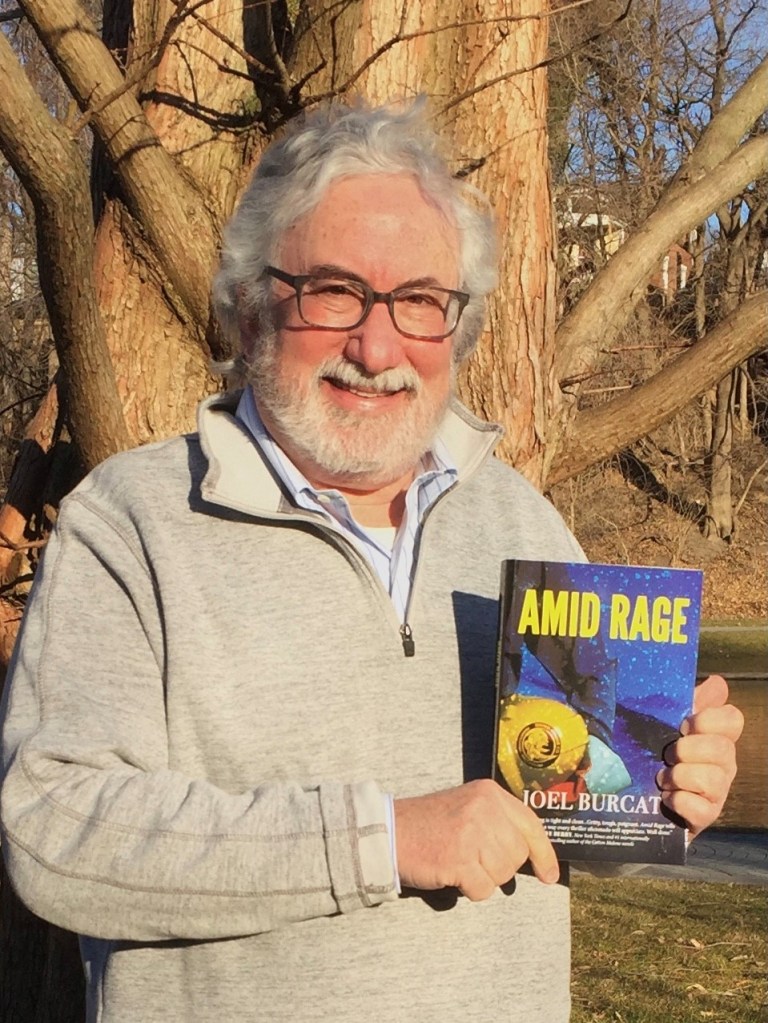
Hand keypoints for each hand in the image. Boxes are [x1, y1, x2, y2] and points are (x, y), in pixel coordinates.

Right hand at [393, 778, 559, 901]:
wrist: (389, 830)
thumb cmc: (429, 824)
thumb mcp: (468, 807)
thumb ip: (498, 821)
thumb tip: (532, 855)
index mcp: (489, 793)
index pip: (531, 825)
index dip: (544, 853)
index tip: (551, 875)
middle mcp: (485, 808)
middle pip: (517, 855)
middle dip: (499, 866)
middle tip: (472, 859)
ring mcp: (472, 833)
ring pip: (502, 875)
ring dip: (482, 878)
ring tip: (459, 862)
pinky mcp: (459, 859)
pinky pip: (482, 890)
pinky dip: (468, 890)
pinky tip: (450, 873)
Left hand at [656, 675, 743, 838]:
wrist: (639, 802)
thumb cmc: (656, 757)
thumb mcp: (665, 725)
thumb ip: (688, 702)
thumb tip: (718, 682)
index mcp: (715, 737)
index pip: (733, 719)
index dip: (709, 719)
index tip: (683, 724)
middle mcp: (723, 765)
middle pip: (722, 749)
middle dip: (687, 750)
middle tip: (667, 755)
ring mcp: (717, 793)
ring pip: (711, 780)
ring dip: (680, 777)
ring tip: (662, 778)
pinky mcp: (705, 818)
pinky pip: (699, 808)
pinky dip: (678, 801)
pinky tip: (666, 798)